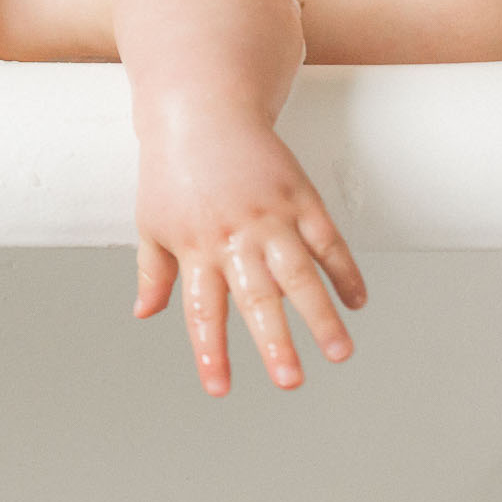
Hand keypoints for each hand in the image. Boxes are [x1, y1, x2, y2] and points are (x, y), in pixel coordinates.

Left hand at [133, 115, 365, 395]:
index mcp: (194, 248)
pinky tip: (357, 301)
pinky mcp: (299, 197)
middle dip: (275, 342)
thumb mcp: (152, 221)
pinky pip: (328, 240)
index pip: (202, 310)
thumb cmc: (170, 171)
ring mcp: (270, 216)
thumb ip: (153, 272)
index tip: (219, 389)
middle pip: (256, 297)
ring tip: (339, 353)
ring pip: (299, 273)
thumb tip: (143, 314)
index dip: (211, 351)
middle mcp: (234, 236)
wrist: (200, 112)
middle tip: (291, 382)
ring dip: (321, 315)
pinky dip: (345, 271)